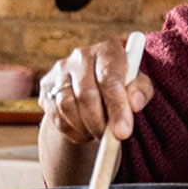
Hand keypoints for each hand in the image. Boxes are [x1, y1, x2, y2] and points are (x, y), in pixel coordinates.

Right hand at [38, 40, 153, 144]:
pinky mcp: (46, 88)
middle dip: (100, 123)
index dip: (117, 107)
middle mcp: (81, 56)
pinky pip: (55, 116)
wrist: (96, 88)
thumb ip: (141, 92)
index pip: (110, 79)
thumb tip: (135, 103)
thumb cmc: (124, 85)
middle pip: (86, 94)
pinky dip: (71, 130)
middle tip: (111, 138)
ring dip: (85, 128)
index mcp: (108, 50)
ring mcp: (60, 71)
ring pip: (67, 106)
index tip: (123, 132)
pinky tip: (85, 132)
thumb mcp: (139, 86)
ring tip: (99, 134)